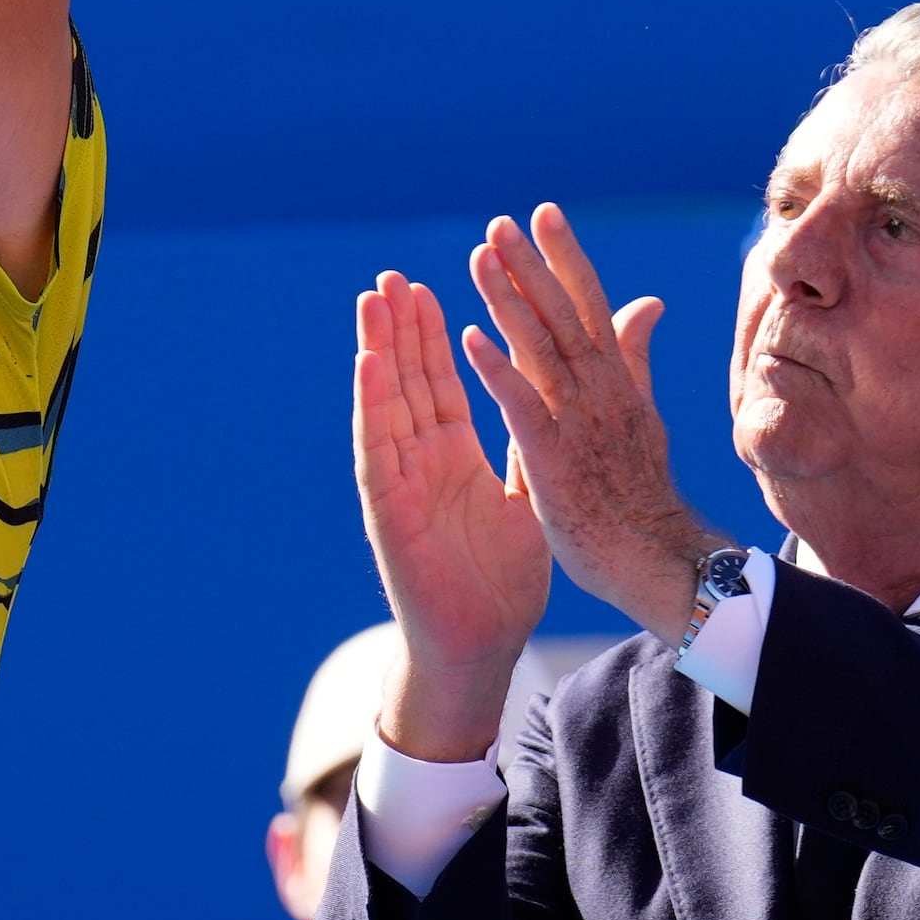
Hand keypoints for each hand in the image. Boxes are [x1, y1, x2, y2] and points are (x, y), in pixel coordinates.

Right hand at [353, 268, 551, 761]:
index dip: (431, 335)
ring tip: (373, 299)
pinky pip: (377, 447)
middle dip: (399, 328)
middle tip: (390, 276)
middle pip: (406, 380)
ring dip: (377, 349)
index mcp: (453, 454)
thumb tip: (551, 394)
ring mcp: (400, 480)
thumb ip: (533, 439)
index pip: (438, 380)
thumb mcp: (528, 493)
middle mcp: (420, 459)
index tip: (424, 285)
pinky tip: (368, 362)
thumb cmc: (503, 578)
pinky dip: (372, 403)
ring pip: (385, 402)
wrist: (484, 643)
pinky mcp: (388, 508)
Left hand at [454, 204, 718, 634]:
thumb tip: (647, 302)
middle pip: (562, 316)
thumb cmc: (639, 490)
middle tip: (500, 222)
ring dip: (509, 301)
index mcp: (617, 381)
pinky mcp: (555, 460)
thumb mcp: (642, 412)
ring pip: (540, 349)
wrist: (655, 560)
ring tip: (479, 259)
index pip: (589, 304)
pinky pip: (522, 406)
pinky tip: (470, 338)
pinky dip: (498, 369)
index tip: (542, 213)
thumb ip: (634, 355)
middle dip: (530, 266)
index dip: (565, 258)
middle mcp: (600, 392)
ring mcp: (577, 424)